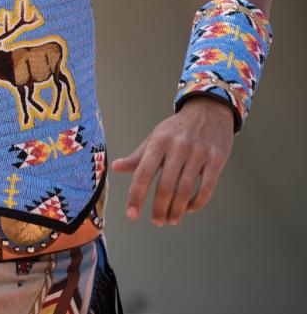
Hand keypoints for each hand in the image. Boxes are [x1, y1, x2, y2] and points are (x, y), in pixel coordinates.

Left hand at [111, 96, 234, 225]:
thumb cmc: (177, 128)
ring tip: (171, 220)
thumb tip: (116, 167)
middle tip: (156, 222)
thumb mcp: (155, 137)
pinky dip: (197, 202)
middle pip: (165, 186)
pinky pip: (207, 188)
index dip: (136, 195)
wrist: (209, 110)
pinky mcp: (217, 160)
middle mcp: (178, 148)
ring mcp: (199, 154)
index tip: (132, 214)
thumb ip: (138, 156)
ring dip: (177, 209)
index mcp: (158, 142)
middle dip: (159, 208)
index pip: (143, 173)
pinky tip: (189, 209)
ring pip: (186, 190)